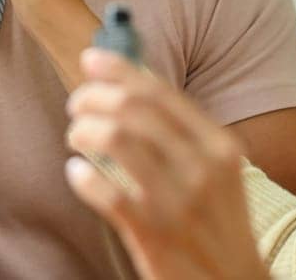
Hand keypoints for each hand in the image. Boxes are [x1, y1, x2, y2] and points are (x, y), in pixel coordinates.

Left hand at [66, 50, 267, 279]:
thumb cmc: (219, 226)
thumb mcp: (219, 172)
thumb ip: (184, 132)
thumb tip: (136, 82)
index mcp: (220, 146)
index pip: (160, 93)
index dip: (120, 70)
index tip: (91, 60)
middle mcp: (203, 168)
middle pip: (133, 109)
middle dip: (94, 98)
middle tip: (77, 104)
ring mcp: (178, 202)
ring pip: (117, 140)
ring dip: (85, 130)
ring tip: (76, 135)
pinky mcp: (154, 234)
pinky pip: (106, 192)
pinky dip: (83, 177)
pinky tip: (77, 173)